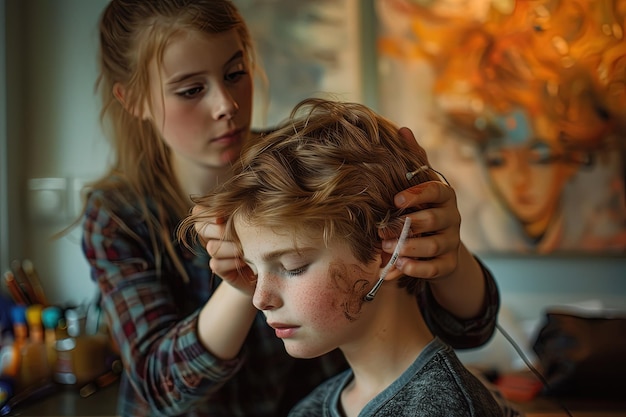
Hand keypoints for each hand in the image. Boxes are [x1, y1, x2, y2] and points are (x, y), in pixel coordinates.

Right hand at [192, 207, 255, 295]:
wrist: (270, 262)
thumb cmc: (263, 236)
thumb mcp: (255, 219)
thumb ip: (243, 211)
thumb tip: (239, 204)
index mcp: (217, 218)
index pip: (199, 211)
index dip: (208, 213)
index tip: (222, 217)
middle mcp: (212, 234)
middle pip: (201, 228)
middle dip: (221, 230)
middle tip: (240, 234)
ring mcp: (214, 252)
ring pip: (211, 247)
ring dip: (231, 248)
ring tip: (247, 249)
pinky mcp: (218, 268)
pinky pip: (216, 264)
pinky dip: (231, 262)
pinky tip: (245, 261)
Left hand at [382, 127, 461, 280]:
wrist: (440, 244)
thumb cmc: (424, 208)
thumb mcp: (419, 185)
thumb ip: (413, 161)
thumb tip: (403, 129)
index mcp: (444, 195)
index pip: (436, 190)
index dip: (417, 194)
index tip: (395, 200)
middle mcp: (452, 218)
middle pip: (434, 220)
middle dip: (407, 226)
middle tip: (382, 231)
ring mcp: (451, 241)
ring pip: (434, 246)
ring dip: (409, 248)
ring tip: (387, 249)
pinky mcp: (448, 264)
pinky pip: (435, 269)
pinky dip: (416, 269)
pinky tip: (398, 267)